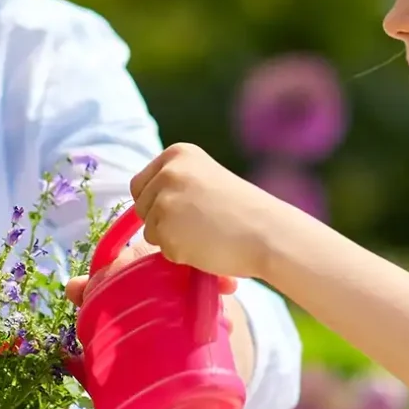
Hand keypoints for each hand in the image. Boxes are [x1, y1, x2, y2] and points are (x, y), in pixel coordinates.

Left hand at [131, 143, 294, 280]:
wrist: (268, 233)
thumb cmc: (244, 210)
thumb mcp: (207, 178)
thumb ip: (177, 183)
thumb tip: (144, 201)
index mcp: (177, 154)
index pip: (140, 184)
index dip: (155, 202)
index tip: (181, 210)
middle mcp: (167, 174)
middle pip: (141, 208)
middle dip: (162, 221)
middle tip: (198, 224)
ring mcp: (164, 202)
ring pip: (150, 231)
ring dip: (171, 239)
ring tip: (205, 234)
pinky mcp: (166, 232)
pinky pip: (162, 250)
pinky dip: (180, 254)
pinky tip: (205, 246)